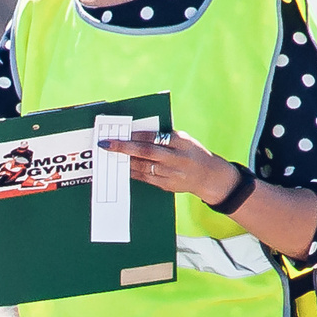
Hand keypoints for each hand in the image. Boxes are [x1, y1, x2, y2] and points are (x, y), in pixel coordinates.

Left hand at [103, 129, 243, 202]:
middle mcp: (176, 157)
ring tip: (110, 156)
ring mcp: (171, 173)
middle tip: (106, 144)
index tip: (121, 131)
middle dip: (124, 148)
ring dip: (125, 161)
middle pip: (146, 151)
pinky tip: (123, 167)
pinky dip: (133, 172)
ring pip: (143, 166)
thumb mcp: (184, 140)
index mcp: (181, 142)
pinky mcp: (167, 185)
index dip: (136, 134)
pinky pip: (146, 178)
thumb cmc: (192, 153)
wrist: (209, 176)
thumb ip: (164, 137)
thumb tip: (136, 133)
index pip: (154, 136)